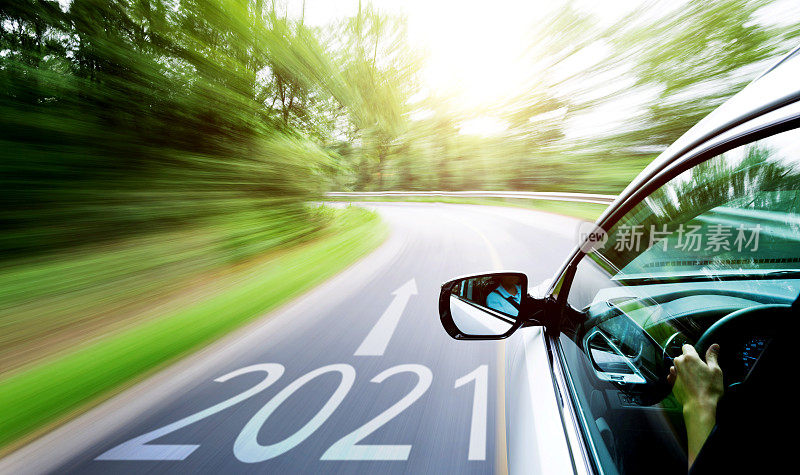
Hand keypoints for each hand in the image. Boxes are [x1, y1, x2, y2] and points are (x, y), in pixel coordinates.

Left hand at [668, 343, 723, 468]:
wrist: (699, 406)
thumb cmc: (709, 389)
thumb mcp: (716, 370)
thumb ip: (712, 356)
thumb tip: (714, 346)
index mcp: (689, 357)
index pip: (687, 346)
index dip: (693, 351)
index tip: (699, 357)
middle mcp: (679, 363)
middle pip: (682, 357)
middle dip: (689, 361)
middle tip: (700, 371)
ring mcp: (674, 373)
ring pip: (677, 367)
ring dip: (684, 370)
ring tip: (695, 380)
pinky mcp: (671, 383)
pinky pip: (674, 377)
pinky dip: (679, 379)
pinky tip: (688, 385)